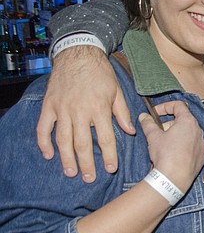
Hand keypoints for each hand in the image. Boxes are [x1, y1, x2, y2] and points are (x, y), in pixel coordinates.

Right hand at [36, 46, 134, 181]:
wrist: (77, 54)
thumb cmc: (100, 73)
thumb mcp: (117, 91)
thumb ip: (122, 113)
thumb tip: (130, 131)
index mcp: (99, 108)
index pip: (105, 138)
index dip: (108, 155)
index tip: (111, 169)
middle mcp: (79, 111)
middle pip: (82, 143)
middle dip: (86, 163)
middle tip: (90, 178)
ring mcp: (62, 110)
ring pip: (63, 139)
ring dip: (66, 158)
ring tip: (71, 172)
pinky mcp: (49, 106)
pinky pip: (44, 128)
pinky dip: (44, 143)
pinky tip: (49, 155)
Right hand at [140, 101, 203, 193]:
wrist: (174, 178)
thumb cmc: (165, 155)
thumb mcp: (153, 136)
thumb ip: (148, 123)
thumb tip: (143, 116)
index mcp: (187, 122)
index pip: (178, 105)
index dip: (165, 106)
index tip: (155, 113)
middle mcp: (198, 130)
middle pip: (183, 120)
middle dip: (168, 123)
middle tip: (158, 132)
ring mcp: (202, 143)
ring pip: (188, 133)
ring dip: (176, 135)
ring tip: (164, 144)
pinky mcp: (202, 155)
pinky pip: (193, 145)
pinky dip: (183, 146)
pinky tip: (174, 154)